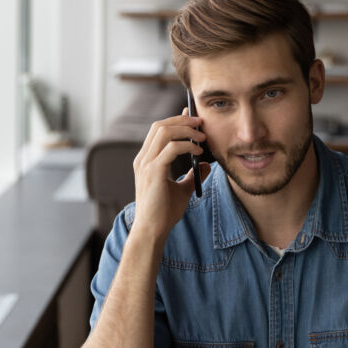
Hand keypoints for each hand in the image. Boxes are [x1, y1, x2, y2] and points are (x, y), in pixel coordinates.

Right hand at [130, 109, 210, 240]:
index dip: (176, 120)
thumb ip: (192, 175)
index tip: (192, 116)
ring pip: (164, 132)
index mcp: (146, 160)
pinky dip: (187, 145)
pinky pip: (171, 148)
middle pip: (160, 125)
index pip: (158, 130)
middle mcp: (143, 159)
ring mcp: (146, 164)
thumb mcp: (182, 190)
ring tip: (202, 137)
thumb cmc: (163, 213)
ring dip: (186, 130)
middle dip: (182, 120)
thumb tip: (205, 165)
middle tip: (201, 123)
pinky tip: (198, 152)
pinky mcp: (153, 171)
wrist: (153, 230)